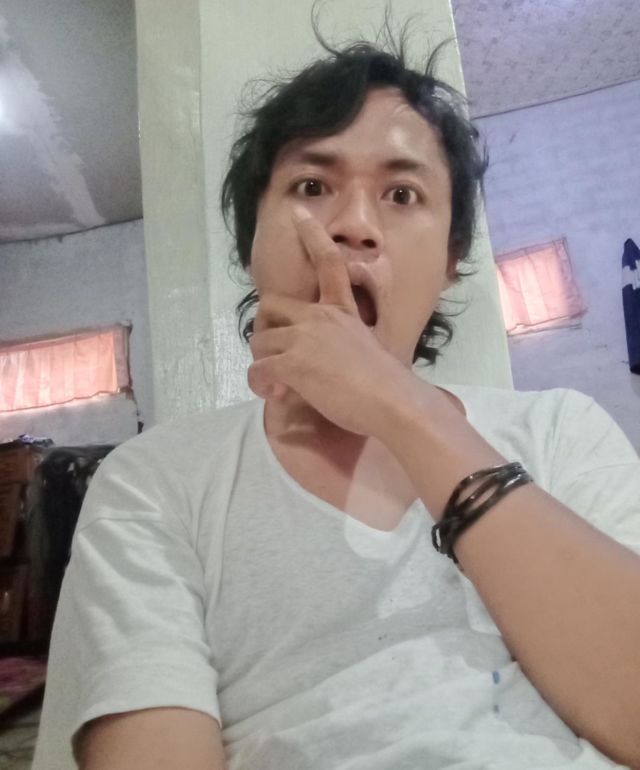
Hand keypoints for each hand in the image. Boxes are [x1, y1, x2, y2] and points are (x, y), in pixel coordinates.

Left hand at [247, 208, 414, 437]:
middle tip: (271, 350)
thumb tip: (333, 363)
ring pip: (259, 342)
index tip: (298, 213)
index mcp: (342, 311)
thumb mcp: (369, 349)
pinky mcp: (293, 363)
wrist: (393, 402)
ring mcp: (304, 337)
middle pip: (270, 305)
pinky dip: (261, 384)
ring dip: (262, 363)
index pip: (328, 264)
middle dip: (263, 327)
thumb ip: (346, 345)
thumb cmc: (388, 383)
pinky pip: (258, 370)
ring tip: (278, 384)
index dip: (312, 235)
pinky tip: (277, 393)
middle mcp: (320, 317)